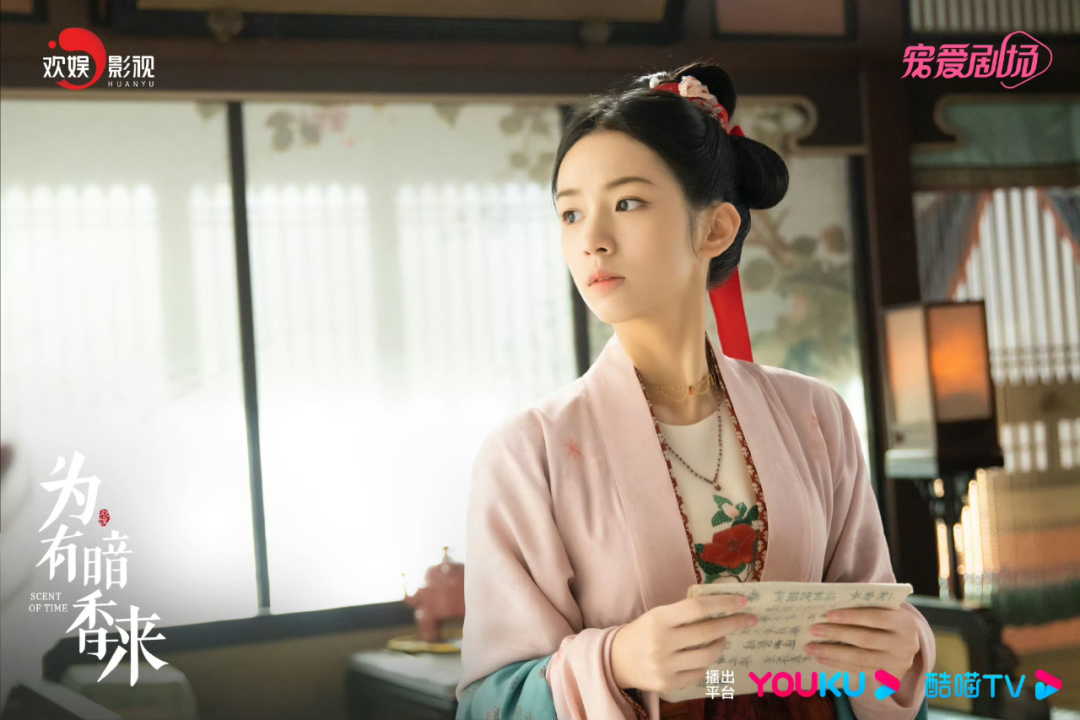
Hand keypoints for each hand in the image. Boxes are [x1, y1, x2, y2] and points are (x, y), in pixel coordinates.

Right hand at [610, 594, 757, 692]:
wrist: (615, 660)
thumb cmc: (643, 632)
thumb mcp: (658, 615)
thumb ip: (684, 613)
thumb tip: (722, 608)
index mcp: (659, 618)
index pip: (696, 607)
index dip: (722, 603)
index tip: (742, 600)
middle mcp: (662, 642)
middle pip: (707, 632)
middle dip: (733, 624)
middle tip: (749, 619)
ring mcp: (665, 666)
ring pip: (708, 656)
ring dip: (721, 645)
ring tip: (723, 638)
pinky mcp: (668, 684)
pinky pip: (700, 673)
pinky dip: (707, 663)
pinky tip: (705, 655)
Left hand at [806, 607, 919, 682]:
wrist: (908, 645)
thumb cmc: (888, 619)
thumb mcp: (885, 609)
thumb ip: (865, 604)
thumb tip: (831, 602)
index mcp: (905, 622)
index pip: (876, 617)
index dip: (851, 616)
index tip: (827, 615)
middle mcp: (905, 645)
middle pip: (865, 639)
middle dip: (837, 634)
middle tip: (814, 630)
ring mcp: (898, 664)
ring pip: (860, 658)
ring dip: (832, 653)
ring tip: (811, 648)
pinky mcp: (889, 677)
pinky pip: (860, 671)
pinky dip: (839, 664)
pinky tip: (822, 659)